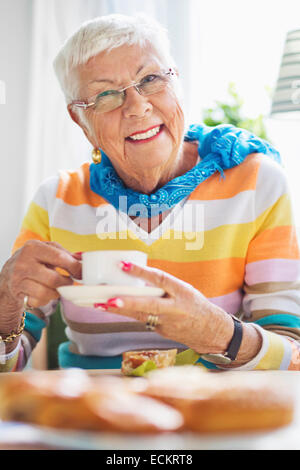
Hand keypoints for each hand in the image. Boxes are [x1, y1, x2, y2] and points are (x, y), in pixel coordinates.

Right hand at [0, 240, 81, 334]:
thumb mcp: (46, 251)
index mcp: (33, 247)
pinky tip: (42, 292)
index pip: (59, 257)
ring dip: (56, 292)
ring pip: (47, 292)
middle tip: (68, 282)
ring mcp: (19, 278)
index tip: (81, 273)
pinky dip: (45, 299)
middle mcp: (24, 261)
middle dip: (66, 283)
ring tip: (55, 287)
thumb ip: (65, 254)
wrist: (8, 275)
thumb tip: (82, 260)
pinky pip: (39, 300)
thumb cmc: (33, 261)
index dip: (74, 267)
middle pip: (54, 279)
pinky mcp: (17, 292)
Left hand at [94, 262, 233, 354]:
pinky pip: (142, 321)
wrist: (212, 331)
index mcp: (181, 291)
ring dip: (118, 310)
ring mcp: (167, 323)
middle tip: (108, 299)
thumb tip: (137, 277)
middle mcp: (175, 308)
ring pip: (139, 315)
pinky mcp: (161, 332)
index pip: (160, 279)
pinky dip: (127, 314)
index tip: (122, 265)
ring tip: (98, 304)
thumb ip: (163, 285)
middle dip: (127, 302)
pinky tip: (111, 309)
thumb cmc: (195, 305)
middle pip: (148, 304)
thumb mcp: (183, 289)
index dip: (141, 272)